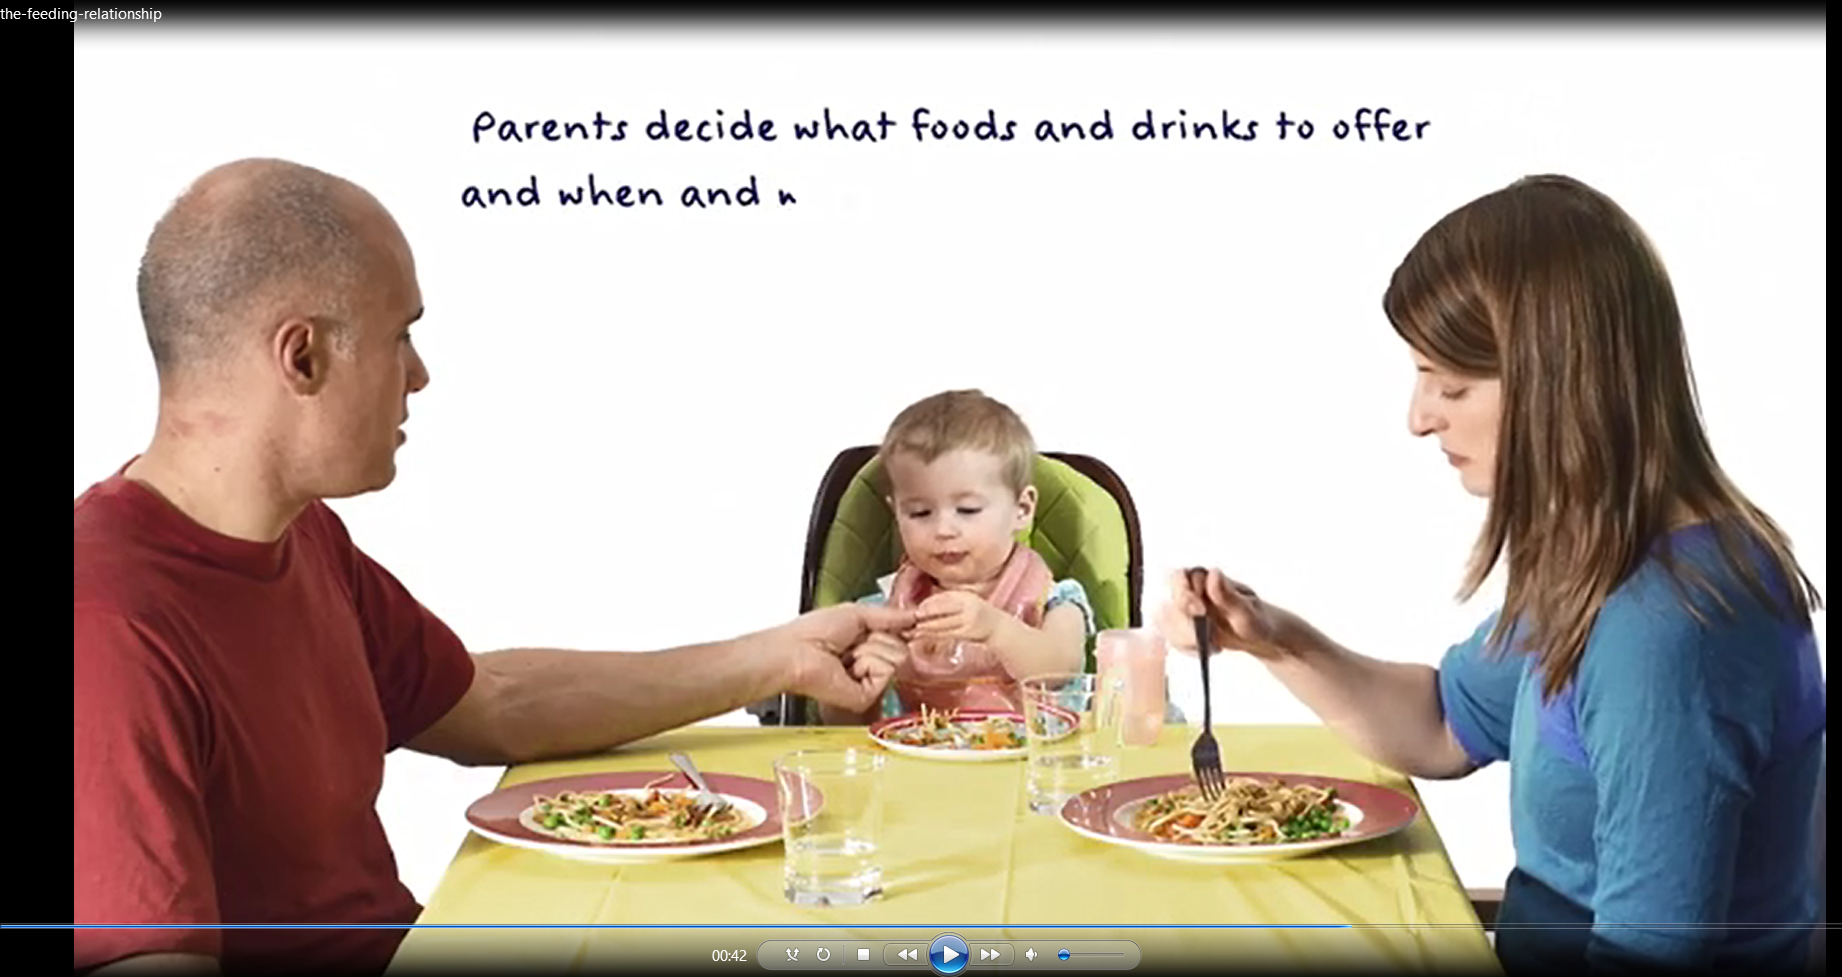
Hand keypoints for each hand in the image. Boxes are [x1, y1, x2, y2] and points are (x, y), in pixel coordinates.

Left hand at [780, 604, 916, 711]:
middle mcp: (868, 664)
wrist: (795, 653)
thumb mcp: (855, 613)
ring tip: (849, 655)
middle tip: (855, 642)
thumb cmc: (811, 633)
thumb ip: (889, 615)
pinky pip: (887, 671)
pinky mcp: (867, 696)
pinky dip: (869, 662)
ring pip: (897, 658)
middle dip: (879, 637)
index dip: (895, 628)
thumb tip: (913, 615)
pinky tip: (851, 667)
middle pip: (901, 646)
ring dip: (871, 649)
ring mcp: (869, 682)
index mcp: (863, 644)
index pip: (897, 636)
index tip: (894, 624)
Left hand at [909, 590, 1001, 644]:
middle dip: (925, 618)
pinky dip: (932, 635)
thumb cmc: (976, 610)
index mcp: (965, 597)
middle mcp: (968, 608)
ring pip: (942, 625)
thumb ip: (947, 599)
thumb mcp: (964, 599)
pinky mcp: (966, 634)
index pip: (944, 600)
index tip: (918, 610)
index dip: (929, 605)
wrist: (996, 626)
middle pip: (942, 613)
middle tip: (910, 621)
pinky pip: (945, 634)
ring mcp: (968, 622)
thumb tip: (923, 605)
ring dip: (926, 629)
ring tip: (913, 631)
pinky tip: (922, 636)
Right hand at [1154, 567, 1289, 660]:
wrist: (1258, 636)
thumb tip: (1213, 573)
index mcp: (1206, 577)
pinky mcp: (1179, 626)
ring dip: (1186, 639)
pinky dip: (1186, 648)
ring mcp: (1182, 608)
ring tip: (1213, 645)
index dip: (1183, 593)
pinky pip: (1169, 637)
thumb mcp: (1246, 611)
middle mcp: (1190, 590)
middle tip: (1209, 639)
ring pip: (1165, 623)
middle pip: (1169, 603)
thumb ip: (1228, 595)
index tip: (1200, 611)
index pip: (1178, 576)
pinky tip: (1206, 650)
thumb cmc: (1256, 620)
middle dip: (1186, 626)